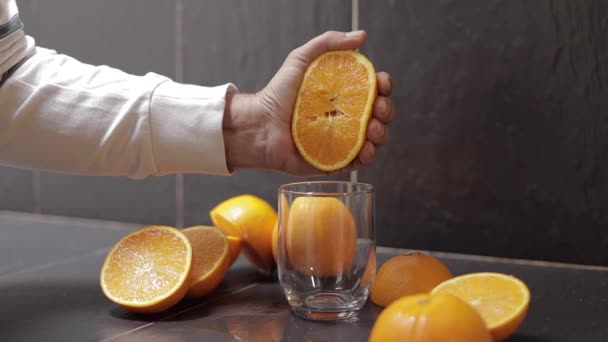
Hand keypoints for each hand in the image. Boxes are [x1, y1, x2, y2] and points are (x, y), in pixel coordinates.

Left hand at [223, 30, 394, 175]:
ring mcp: (343, 140)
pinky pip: (359, 162)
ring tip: (371, 129)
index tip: (381, 84)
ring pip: (375, 139)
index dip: (383, 86)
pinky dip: (368, 156)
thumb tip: (361, 36)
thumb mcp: (300, 59)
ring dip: (381, 133)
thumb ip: (327, 43)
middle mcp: (347, 117)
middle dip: (386, 110)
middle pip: (380, 114)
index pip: (375, 89)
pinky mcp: (335, 161)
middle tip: (376, 109)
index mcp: (344, 94)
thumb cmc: (277, 94)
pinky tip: (365, 150)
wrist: (260, 126)